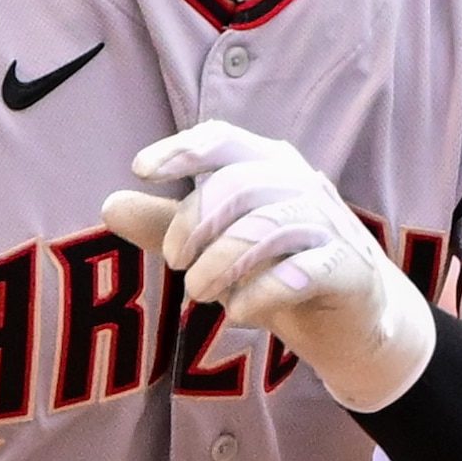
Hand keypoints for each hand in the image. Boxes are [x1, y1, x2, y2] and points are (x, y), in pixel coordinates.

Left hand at [102, 120, 436, 409]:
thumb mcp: (214, 248)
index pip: (223, 140)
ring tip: (198, 294)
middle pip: (241, 184)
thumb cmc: (277, 270)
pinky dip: (265, 292)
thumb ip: (166, 227)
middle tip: (175, 263)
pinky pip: (306, 271)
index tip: (141, 170)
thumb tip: (110, 205)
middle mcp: (300, 186)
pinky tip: (239, 313)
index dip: (182, 149)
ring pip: (270, 226)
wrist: (352, 320)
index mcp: (267, 167)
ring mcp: (330, 226)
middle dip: (196, 222)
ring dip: (224, 262)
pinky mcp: (350, 270)